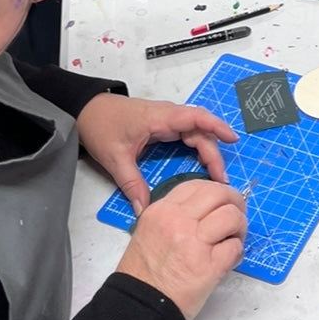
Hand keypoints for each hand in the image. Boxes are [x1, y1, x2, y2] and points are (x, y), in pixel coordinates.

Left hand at [76, 94, 237, 214]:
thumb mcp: (115, 158)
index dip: (216, 126)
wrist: (86, 110)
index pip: (196, 118)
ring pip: (197, 131)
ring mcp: (167, 119)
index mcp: (160, 118)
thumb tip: (144, 209)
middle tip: (220, 179)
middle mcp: (169, 116)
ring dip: (209, 150)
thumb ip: (131, 184)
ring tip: (216, 174)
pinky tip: (203, 163)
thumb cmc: (101, 126)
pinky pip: (189, 133)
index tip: (232, 140)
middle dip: (214, 152)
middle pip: (200, 130)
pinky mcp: (164, 125)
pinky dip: (199, 146)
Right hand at [116, 179, 246, 319]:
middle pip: (219, 194)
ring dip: (239, 227)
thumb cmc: (144, 275)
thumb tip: (208, 209)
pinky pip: (235, 247)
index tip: (223, 201)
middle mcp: (177, 221)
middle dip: (234, 203)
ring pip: (232, 216)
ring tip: (233, 238)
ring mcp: (194, 242)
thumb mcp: (149, 232)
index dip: (217, 191)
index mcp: (162, 211)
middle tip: (236, 216)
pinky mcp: (209, 266)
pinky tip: (229, 258)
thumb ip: (175, 216)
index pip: (198, 186)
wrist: (138, 307)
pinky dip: (237, 251)